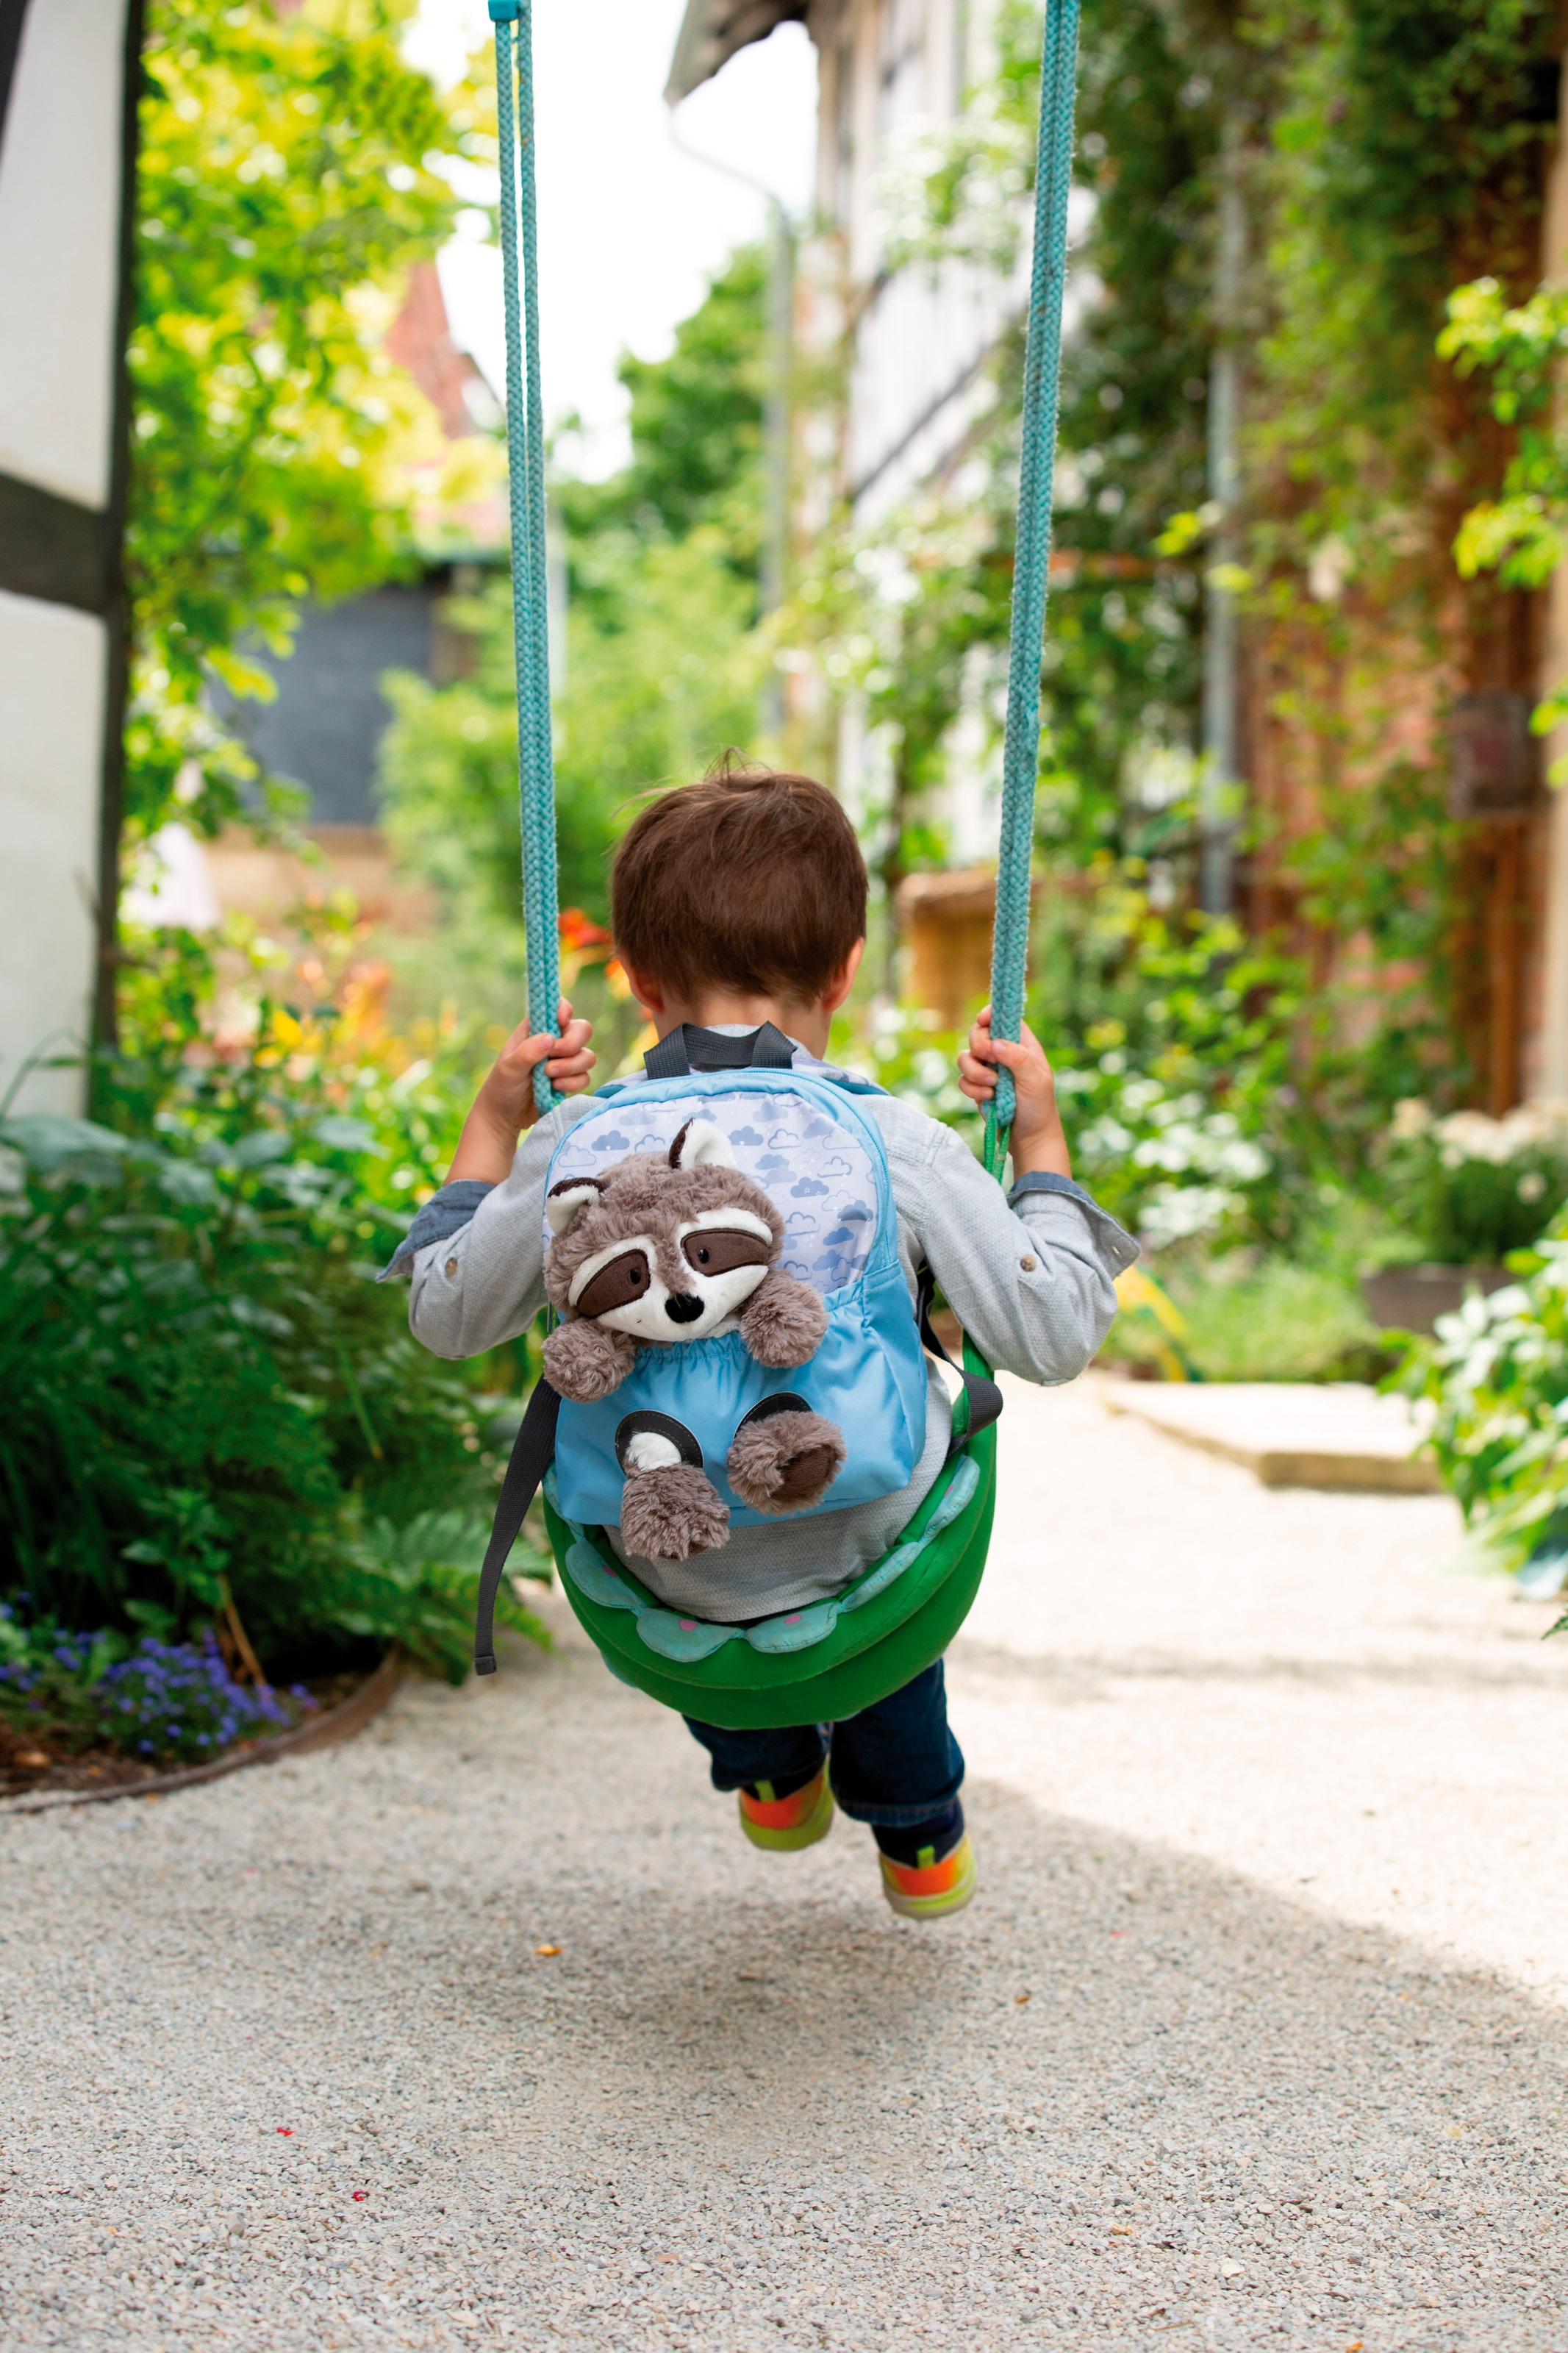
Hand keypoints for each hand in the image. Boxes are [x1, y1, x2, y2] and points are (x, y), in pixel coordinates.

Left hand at [448, 1000, 595, 1182]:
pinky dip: (572, 1083)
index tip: (560, 1023)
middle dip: (572, 1044)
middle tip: (553, 1056)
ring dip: (571, 1067)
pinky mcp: (570, 1081)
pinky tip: (554, 1089)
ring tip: (549, 1077)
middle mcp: (553, 1041)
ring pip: (587, 1055)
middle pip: (582, 1029)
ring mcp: (564, 1061)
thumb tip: (550, 1038)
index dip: (565, 1011)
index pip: (559, 1007)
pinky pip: (585, 1077)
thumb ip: (527, 1052)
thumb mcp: (508, 1068)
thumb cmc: (501, 1086)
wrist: (505, 1117)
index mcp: (535, 1029)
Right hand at [957, 1007, 1071, 1176]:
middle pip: (978, 1033)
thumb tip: (995, 1043)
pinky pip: (963, 1080)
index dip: (990, 1014)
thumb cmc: (1039, 1106)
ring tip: (992, 1088)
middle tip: (991, 1061)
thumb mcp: (1035, 1080)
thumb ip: (1018, 1058)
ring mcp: (988, 1070)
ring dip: (975, 1072)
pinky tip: (988, 1099)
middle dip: (979, 1046)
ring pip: (965, 1057)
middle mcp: (1003, 1053)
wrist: (1029, 1138)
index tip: (983, 1021)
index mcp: (1021, 1044)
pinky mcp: (977, 1087)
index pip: (1003, 1018)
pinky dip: (972, 1089)